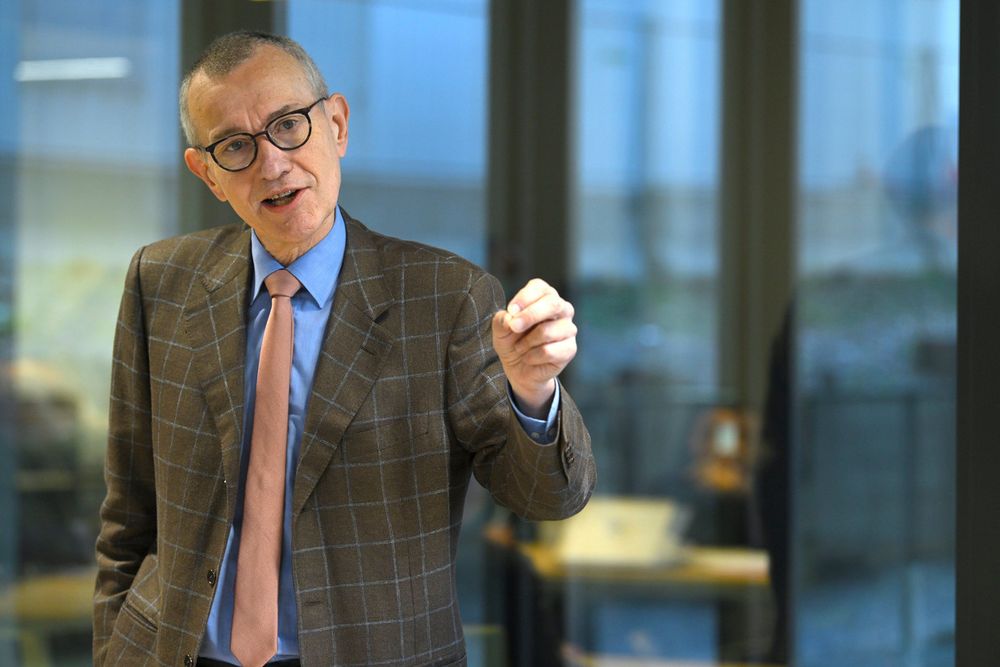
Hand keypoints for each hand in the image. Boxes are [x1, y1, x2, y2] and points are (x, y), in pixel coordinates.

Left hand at [492, 278, 577, 417]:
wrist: (519, 369)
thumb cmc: (512, 342)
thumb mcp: (500, 330)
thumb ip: (501, 321)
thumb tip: (509, 318)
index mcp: (544, 296)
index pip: (539, 287)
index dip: (525, 297)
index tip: (511, 310)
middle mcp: (561, 309)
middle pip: (552, 304)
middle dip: (530, 315)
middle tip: (514, 327)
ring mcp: (568, 329)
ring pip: (548, 331)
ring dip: (527, 342)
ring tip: (519, 347)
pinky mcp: (569, 349)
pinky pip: (549, 351)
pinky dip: (532, 356)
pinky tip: (529, 358)